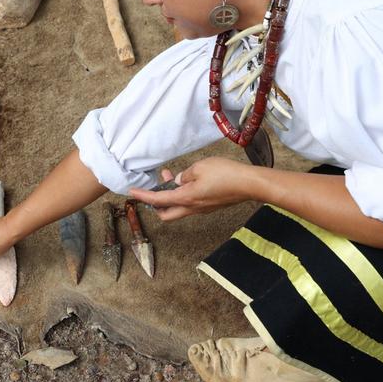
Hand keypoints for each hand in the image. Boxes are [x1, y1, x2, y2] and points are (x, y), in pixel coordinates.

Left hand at [128, 157, 252, 220]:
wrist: (249, 184)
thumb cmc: (226, 174)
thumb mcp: (199, 167)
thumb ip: (184, 175)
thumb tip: (178, 181)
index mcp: (186, 199)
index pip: (158, 200)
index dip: (143, 197)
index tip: (132, 193)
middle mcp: (192, 208)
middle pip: (166, 214)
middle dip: (155, 204)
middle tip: (155, 187)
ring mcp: (202, 209)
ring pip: (178, 209)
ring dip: (171, 196)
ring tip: (172, 176)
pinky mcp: (210, 206)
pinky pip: (190, 205)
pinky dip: (183, 195)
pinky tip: (188, 181)